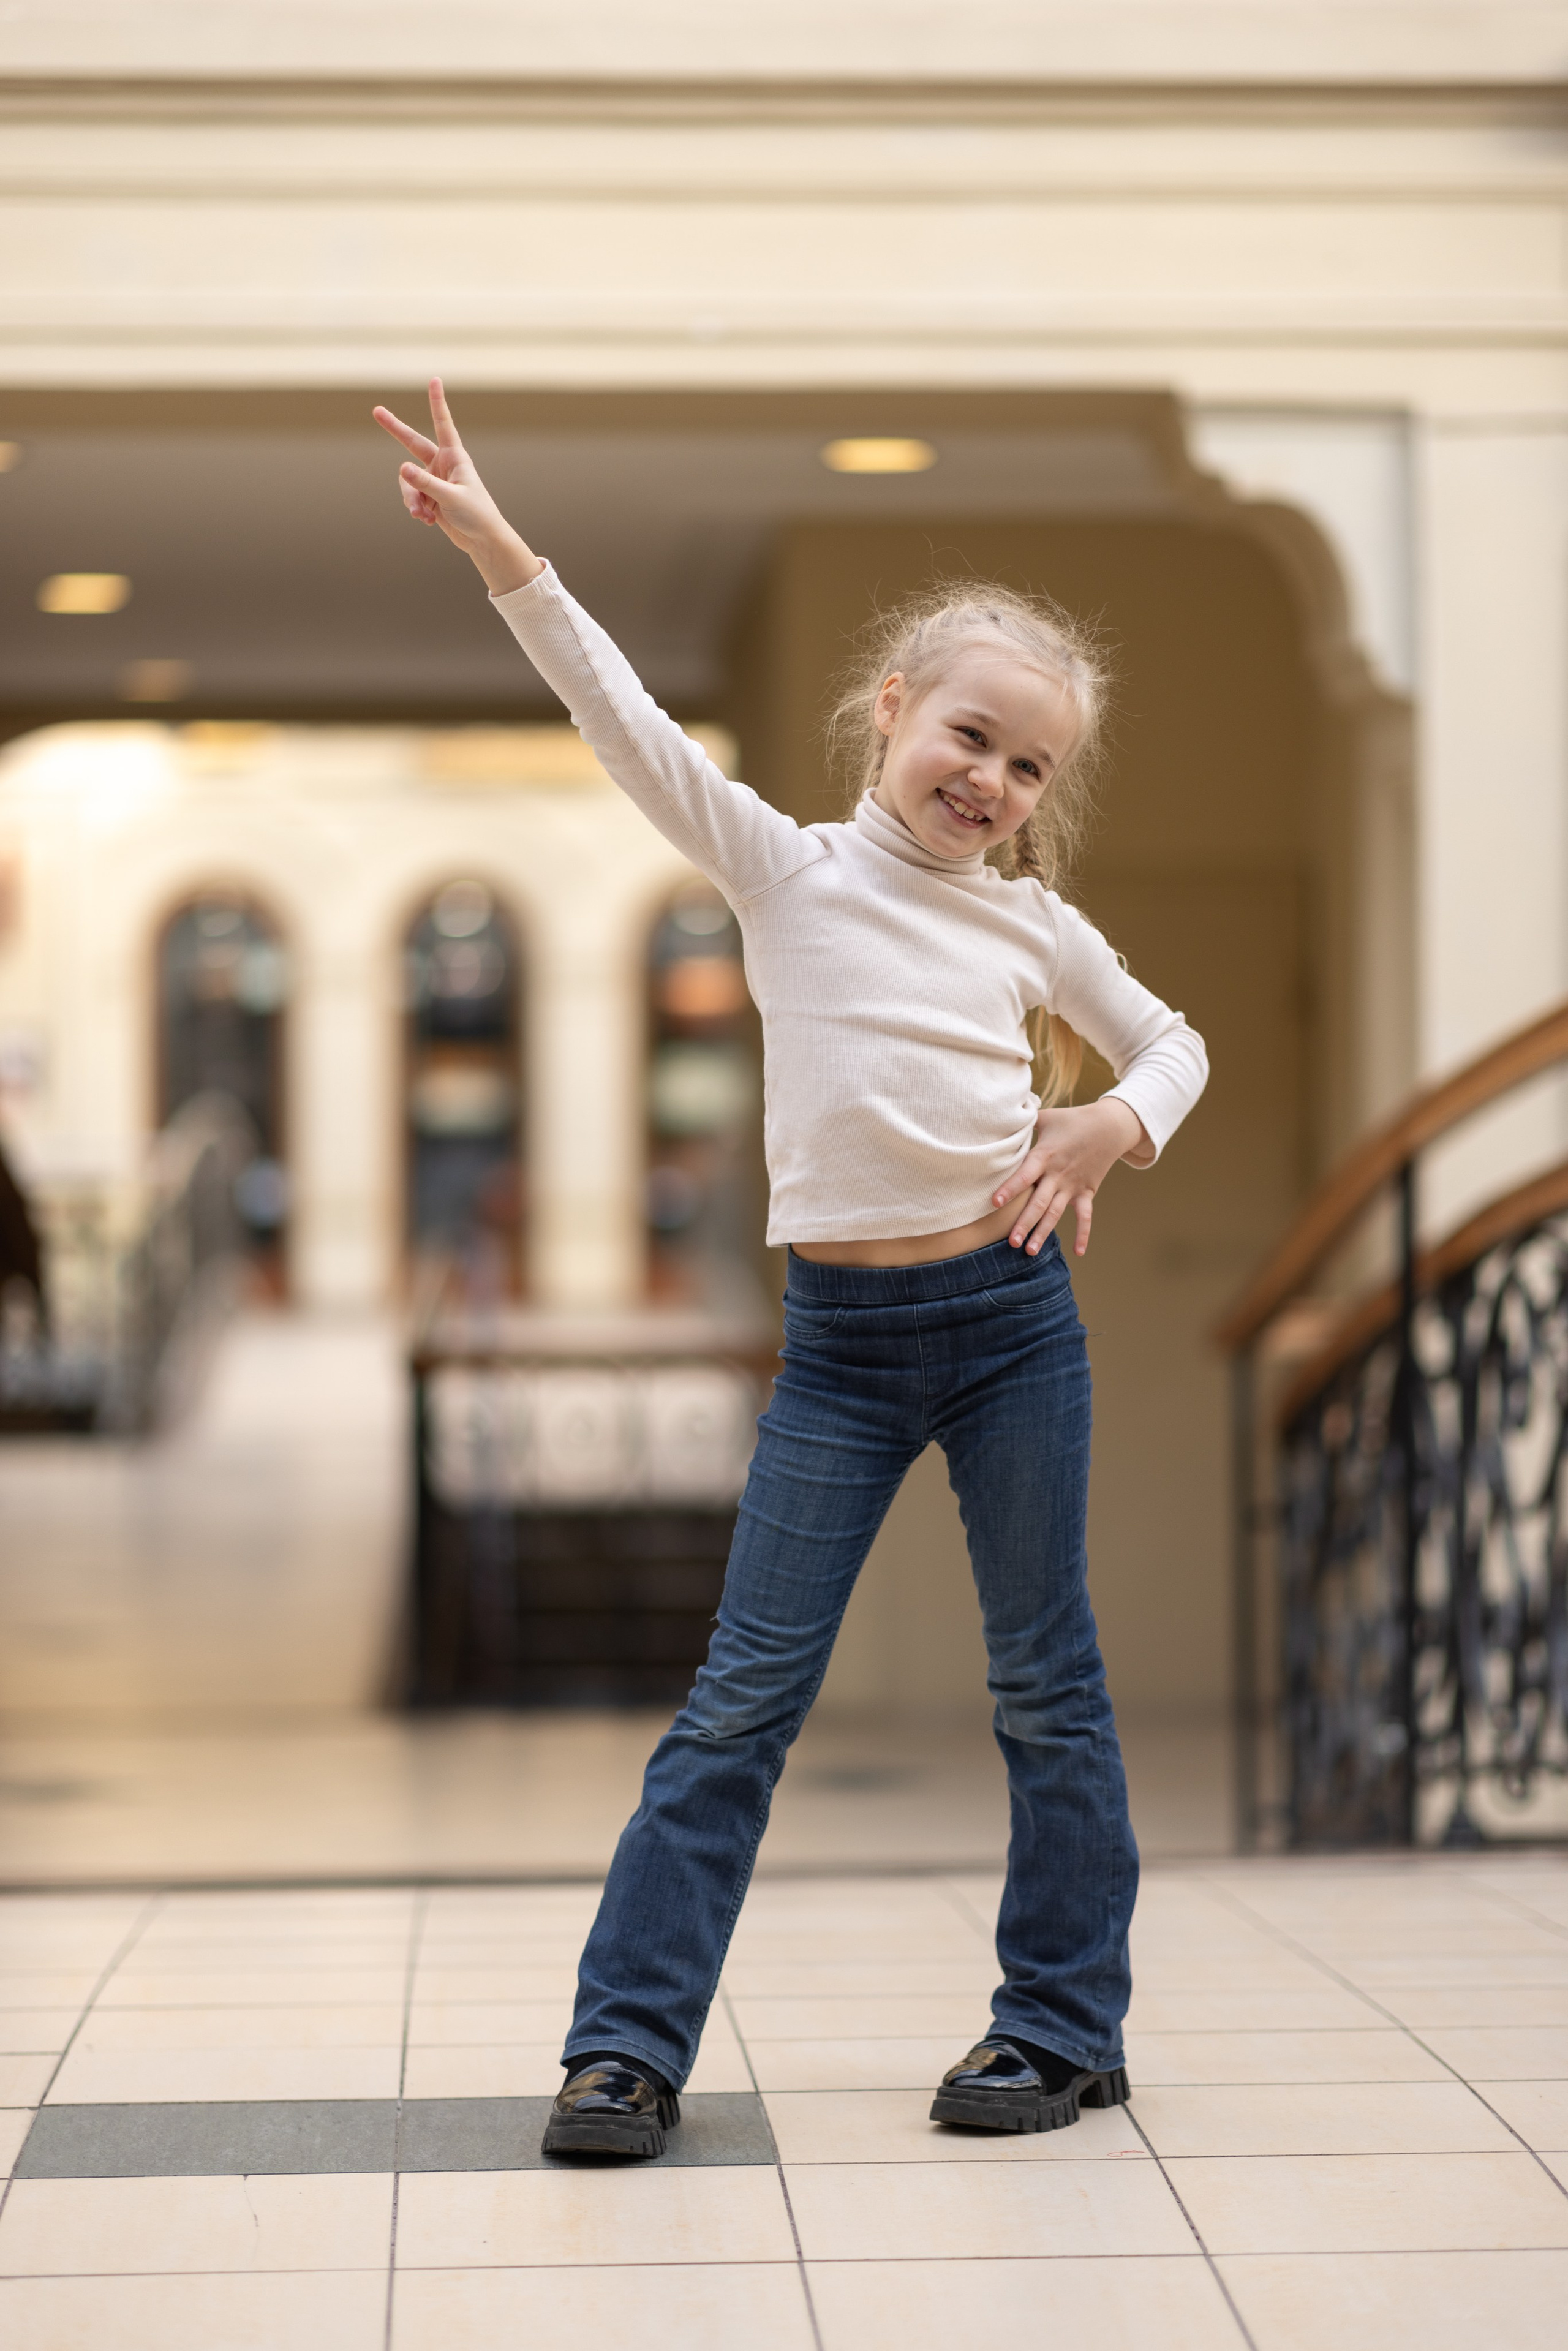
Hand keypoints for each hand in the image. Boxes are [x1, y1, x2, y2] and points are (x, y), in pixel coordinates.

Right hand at [372, 379, 543, 595]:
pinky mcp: (429, 497)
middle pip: (412, 443)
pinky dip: (416, 508)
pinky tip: (426, 521)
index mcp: (454, 457)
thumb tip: (402, 469)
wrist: (482, 540)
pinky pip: (411, 497)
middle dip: (394, 429)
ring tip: (421, 515)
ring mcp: (433, 480)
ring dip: (411, 498)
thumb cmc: (476, 515)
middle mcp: (442, 464)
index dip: (437, 402)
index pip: (443, 423)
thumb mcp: (451, 498)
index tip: (435, 380)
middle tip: (376, 410)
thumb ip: (427, 484)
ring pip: (408, 481)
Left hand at [992, 1099, 1146, 1257]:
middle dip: (1025, 1223)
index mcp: (1045, 1155)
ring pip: (1056, 1213)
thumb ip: (1022, 1121)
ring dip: (1044, 1233)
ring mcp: (1073, 1185)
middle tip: (1011, 1242)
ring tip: (1029, 1252)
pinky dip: (1084, 1234)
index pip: (1025, 1175)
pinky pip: (1085, 1216)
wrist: (1110, 1126)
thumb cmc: (1073, 1120)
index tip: (994, 1203)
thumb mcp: (1046, 1117)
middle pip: (1039, 1202)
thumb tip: (997, 1119)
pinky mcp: (1087, 1192)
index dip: (1010, 1189)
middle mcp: (1058, 1174)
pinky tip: (1079, 1252)